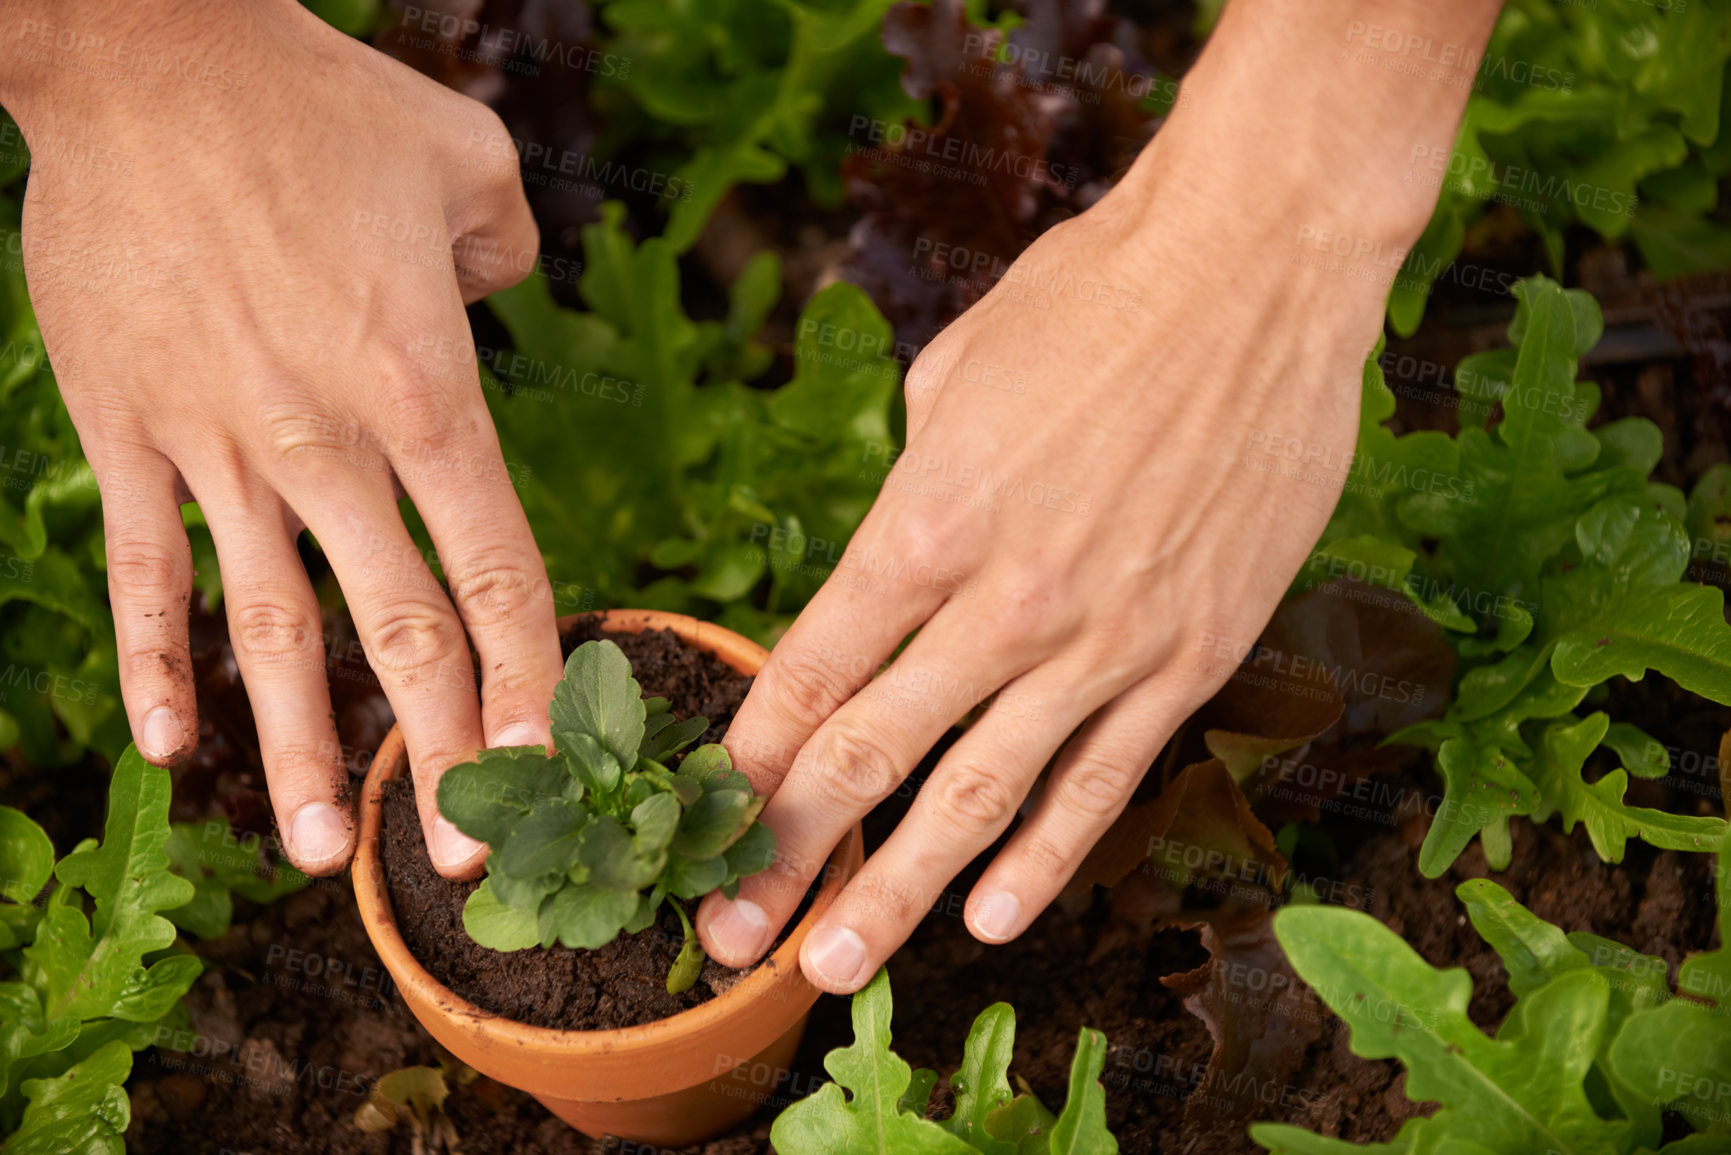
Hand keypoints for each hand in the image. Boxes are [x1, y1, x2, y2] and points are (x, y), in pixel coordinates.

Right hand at [3, 0, 561, 874]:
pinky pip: (149, 568)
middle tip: (461, 859)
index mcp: (428, 392)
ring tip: (315, 853)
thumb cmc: (318, 104)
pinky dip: (155, 662)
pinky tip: (166, 744)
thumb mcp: (470, 165)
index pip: (499, 573)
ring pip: (271, 632)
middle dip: (441, 752)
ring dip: (296, 751)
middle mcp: (330, 444)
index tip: (548, 762)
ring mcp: (220, 447)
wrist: (147, 58)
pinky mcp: (130, 430)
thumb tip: (508, 301)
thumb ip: (514, 255)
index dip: (531, 680)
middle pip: (401, 632)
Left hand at [698, 0, 1501, 990]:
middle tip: (724, 932)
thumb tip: (892, 559)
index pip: (810, 670)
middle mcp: (1002, 602)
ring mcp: (1102, 643)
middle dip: (787, 854)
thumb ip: (912, 490)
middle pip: (869, 757)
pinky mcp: (1190, 659)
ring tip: (831, 969)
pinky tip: (991, 918)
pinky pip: (1102, 781)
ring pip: (978, 800)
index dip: (747, 756)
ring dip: (897, 894)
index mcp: (924, 522)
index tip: (704, 814)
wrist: (1256, 269)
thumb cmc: (1092, 297)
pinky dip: (1044, 858)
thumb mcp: (954, 376)